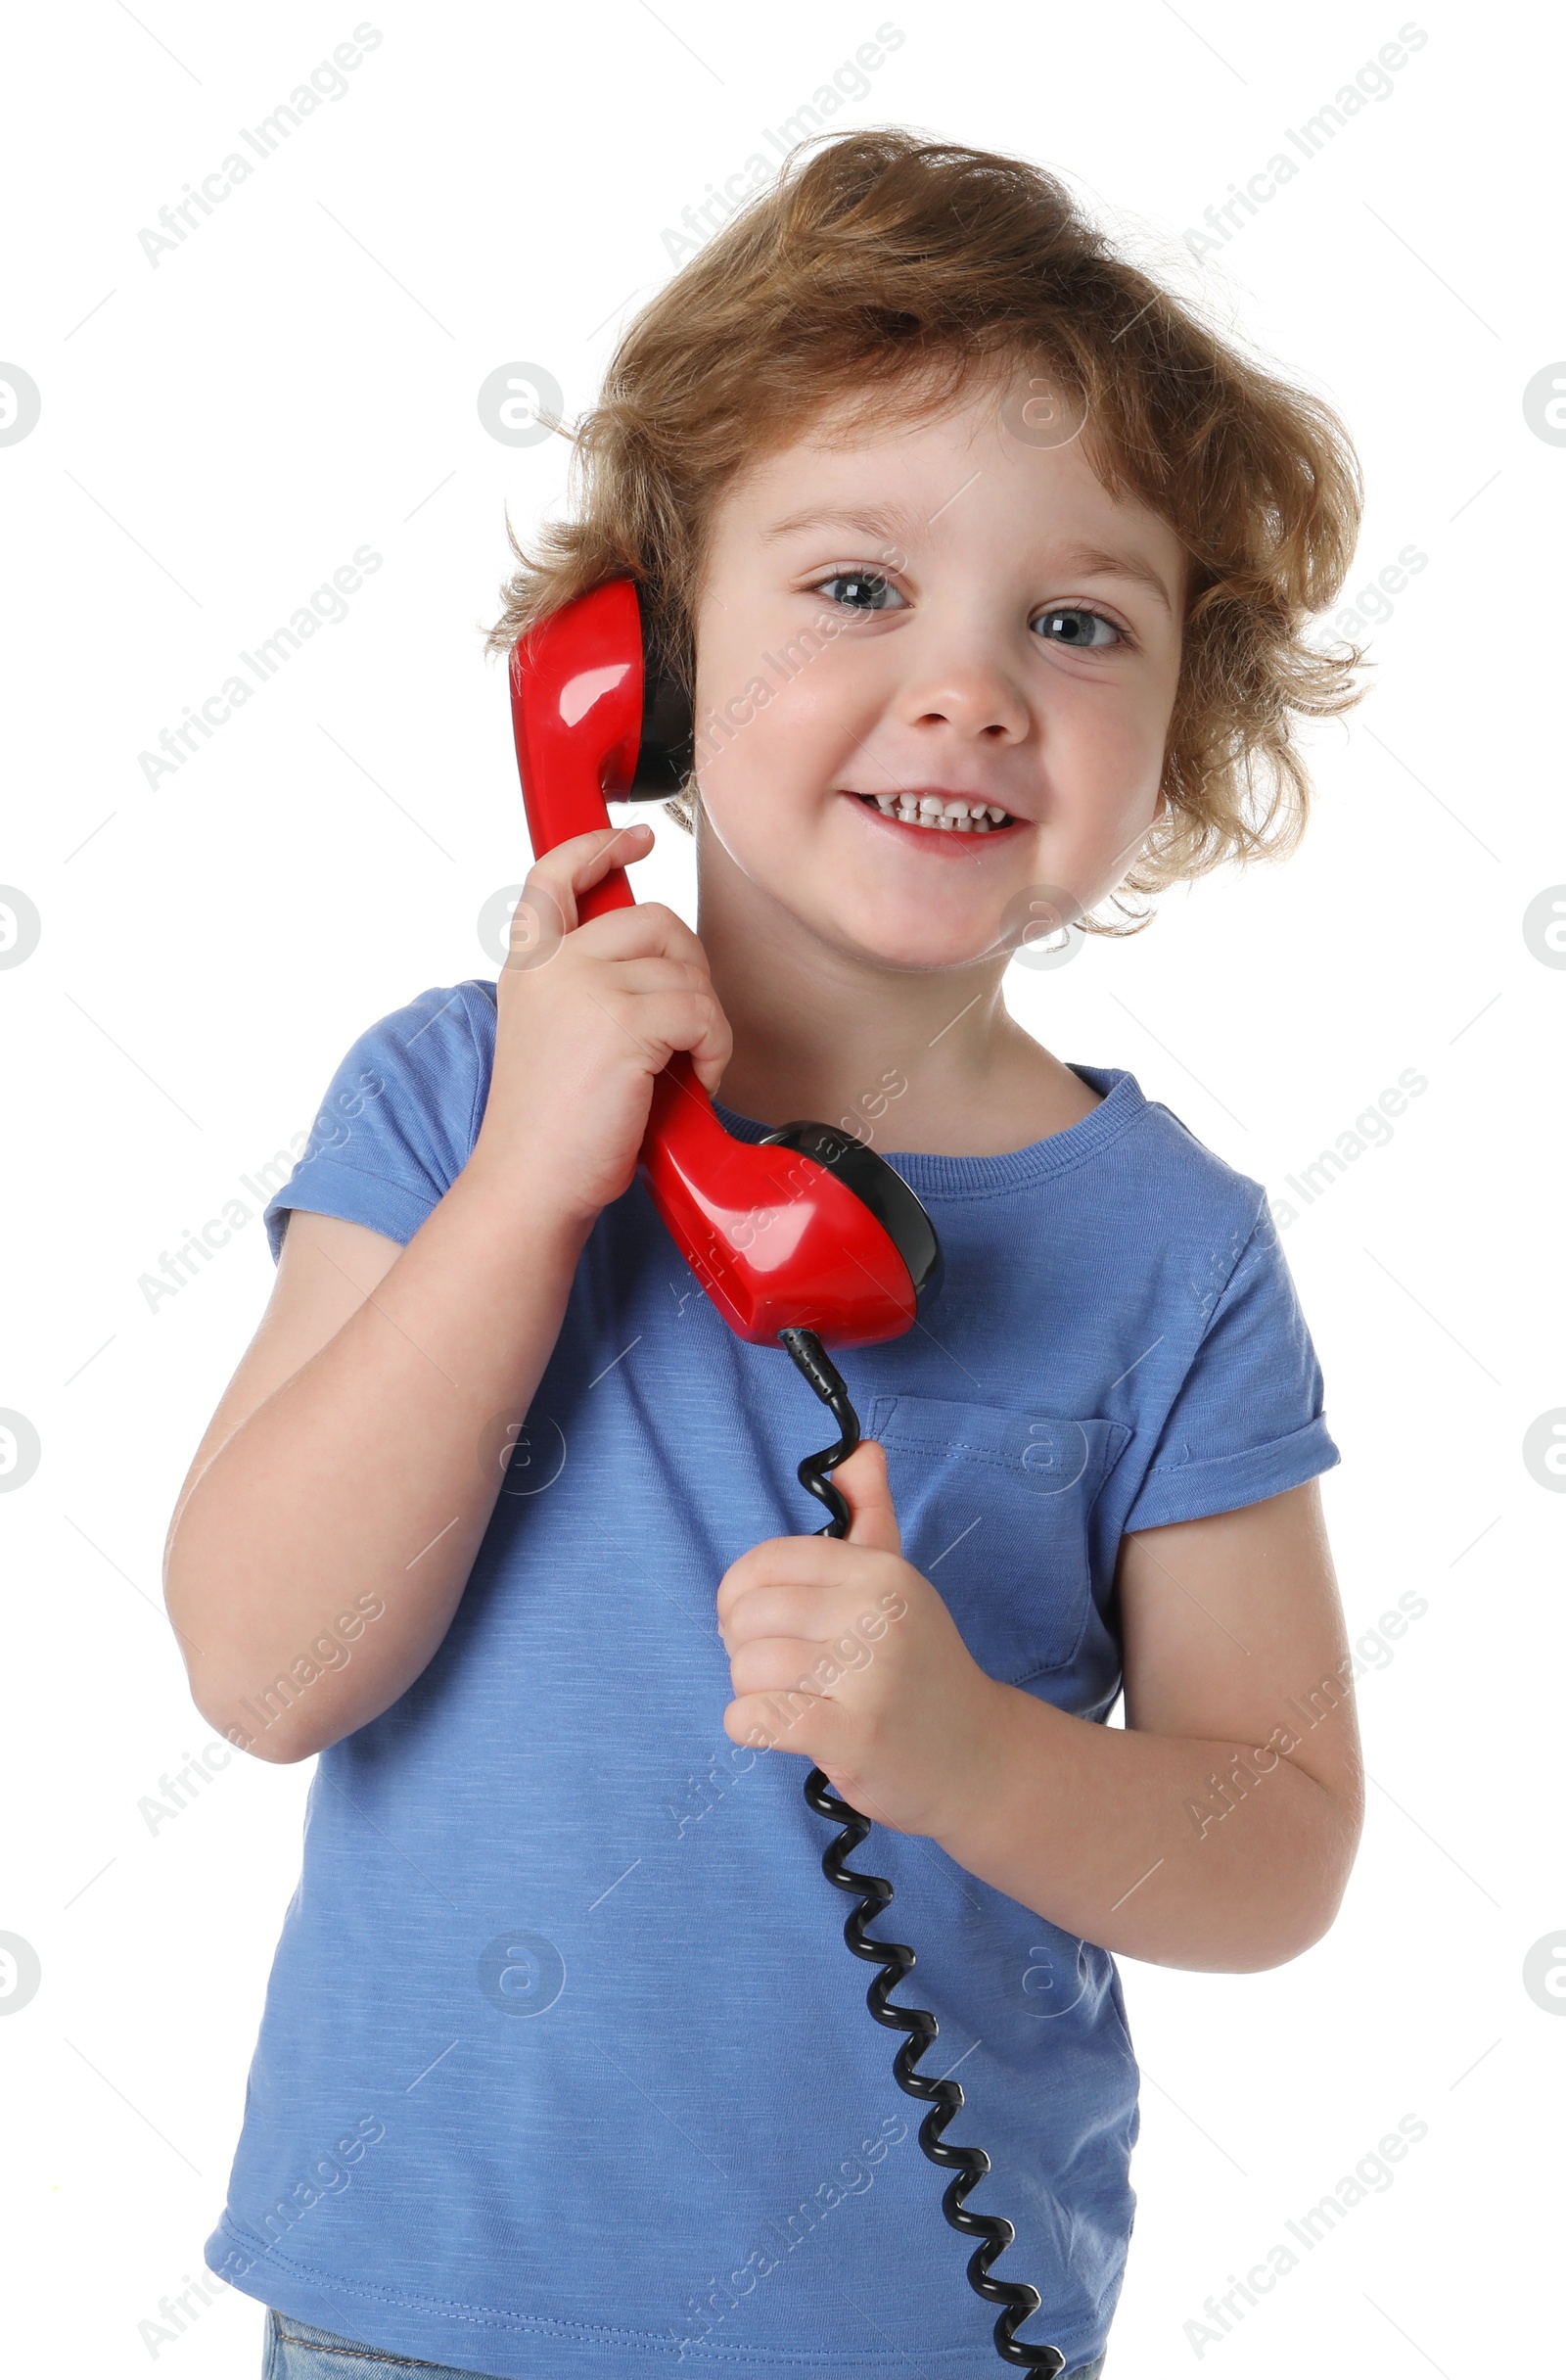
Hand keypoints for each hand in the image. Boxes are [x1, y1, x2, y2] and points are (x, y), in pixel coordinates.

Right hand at [471, 823, 732, 1224]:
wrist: (531, 1185)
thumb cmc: (551, 1130)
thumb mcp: (553, 1035)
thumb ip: (585, 987)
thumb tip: (656, 961)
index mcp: (530, 965)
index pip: (555, 874)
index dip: (598, 847)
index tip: (636, 839)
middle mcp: (553, 964)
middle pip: (655, 919)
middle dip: (689, 968)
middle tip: (686, 1025)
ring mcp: (587, 987)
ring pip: (688, 970)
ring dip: (706, 1022)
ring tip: (685, 1068)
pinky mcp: (625, 1022)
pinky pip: (704, 1012)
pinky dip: (715, 1050)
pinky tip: (693, 1083)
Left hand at [716, 1440, 1008, 1841]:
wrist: (978, 1756)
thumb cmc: (921, 1664)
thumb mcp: (898, 1582)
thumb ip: (871, 1513)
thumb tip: (860, 1450)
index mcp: (880, 1572)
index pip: (769, 1562)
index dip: (741, 1594)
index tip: (761, 1621)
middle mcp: (878, 1615)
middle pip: (750, 1617)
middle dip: (743, 1647)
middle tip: (777, 1669)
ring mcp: (870, 1677)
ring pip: (749, 1669)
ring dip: (750, 1691)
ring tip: (786, 1698)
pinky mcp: (855, 1736)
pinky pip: (757, 1719)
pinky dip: (748, 1726)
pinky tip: (775, 1728)